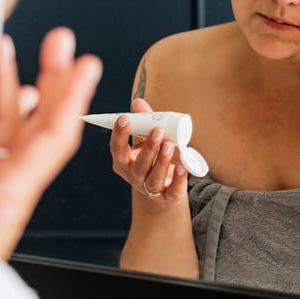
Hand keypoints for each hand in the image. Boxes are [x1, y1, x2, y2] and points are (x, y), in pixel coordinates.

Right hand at [0, 28, 101, 259]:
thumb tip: (5, 203)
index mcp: (10, 193)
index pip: (50, 140)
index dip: (70, 102)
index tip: (86, 68)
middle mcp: (5, 180)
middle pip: (40, 122)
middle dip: (55, 79)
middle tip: (63, 41)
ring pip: (11, 121)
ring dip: (19, 80)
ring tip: (16, 43)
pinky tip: (2, 77)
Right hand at [109, 98, 188, 213]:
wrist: (161, 188)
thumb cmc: (150, 158)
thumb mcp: (144, 141)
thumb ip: (142, 123)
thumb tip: (138, 102)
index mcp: (123, 162)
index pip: (117, 149)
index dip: (119, 134)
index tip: (124, 118)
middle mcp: (134, 176)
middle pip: (139, 165)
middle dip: (148, 147)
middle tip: (158, 130)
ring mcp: (150, 188)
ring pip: (154, 178)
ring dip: (162, 161)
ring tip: (170, 144)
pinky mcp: (167, 196)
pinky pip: (172, 190)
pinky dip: (178, 179)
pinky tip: (182, 166)